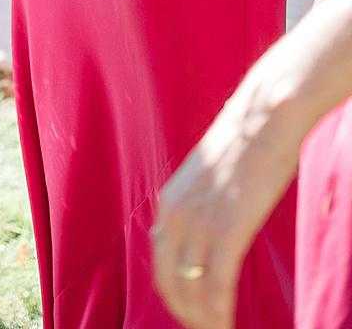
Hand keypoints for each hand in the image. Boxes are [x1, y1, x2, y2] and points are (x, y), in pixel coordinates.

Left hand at [153, 76, 299, 327]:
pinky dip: (220, 310)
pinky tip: (227, 324)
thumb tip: (205, 236)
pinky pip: (218, 282)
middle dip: (185, 313)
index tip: (191, 313)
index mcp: (170, 201)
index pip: (161, 262)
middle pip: (169, 282)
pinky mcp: (228, 226)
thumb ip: (199, 206)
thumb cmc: (245, 144)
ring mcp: (201, 220)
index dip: (174, 295)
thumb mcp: (207, 179)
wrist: (265, 116)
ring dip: (205, 319)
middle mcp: (177, 213)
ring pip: (193, 288)